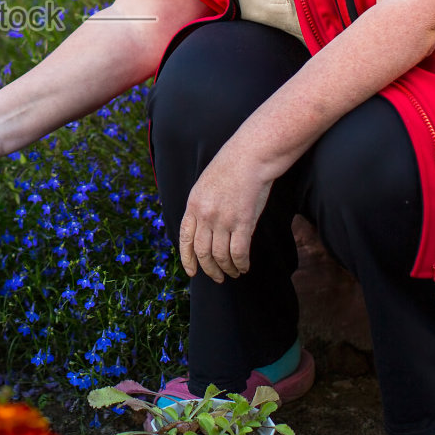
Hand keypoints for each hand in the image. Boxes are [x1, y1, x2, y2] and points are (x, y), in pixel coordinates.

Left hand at [179, 144, 273, 282]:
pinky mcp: (243, 222)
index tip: (192, 272)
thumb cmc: (231, 167)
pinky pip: (239, 252)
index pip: (185, 239)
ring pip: (221, 256)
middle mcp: (205, 215)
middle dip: (209, 269)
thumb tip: (202, 229)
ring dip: (227, 269)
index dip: (187, 259)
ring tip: (233, 273)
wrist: (250, 156)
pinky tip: (244, 267)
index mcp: (193, 205)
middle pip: (202, 252)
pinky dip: (241, 264)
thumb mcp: (204, 185)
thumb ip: (201, 207)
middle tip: (217, 277)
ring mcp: (223, 220)